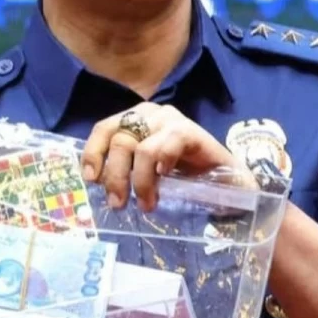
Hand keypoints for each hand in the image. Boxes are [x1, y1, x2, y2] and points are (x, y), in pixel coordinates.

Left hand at [81, 103, 241, 211]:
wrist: (226, 180)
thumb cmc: (184, 176)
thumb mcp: (147, 171)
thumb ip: (126, 168)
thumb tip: (98, 181)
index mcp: (135, 120)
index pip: (104, 129)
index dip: (93, 153)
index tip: (91, 179)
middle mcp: (151, 114)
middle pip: (119, 140)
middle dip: (115, 176)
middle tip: (118, 203)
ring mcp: (172, 120)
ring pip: (141, 148)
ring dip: (139, 181)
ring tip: (146, 204)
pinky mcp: (192, 131)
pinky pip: (168, 144)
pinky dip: (162, 162)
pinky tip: (164, 176)